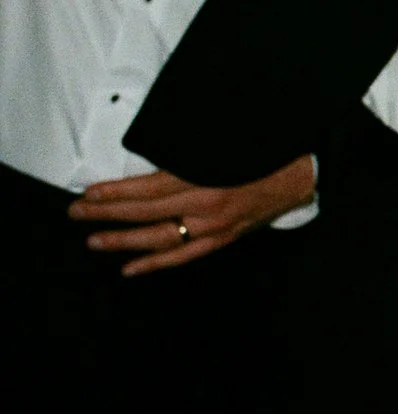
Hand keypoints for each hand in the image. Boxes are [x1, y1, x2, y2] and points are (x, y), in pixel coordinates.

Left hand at [68, 154, 315, 276]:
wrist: (304, 174)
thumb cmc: (267, 152)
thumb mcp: (227, 144)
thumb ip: (191, 154)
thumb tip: (151, 160)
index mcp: (207, 178)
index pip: (148, 188)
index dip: (115, 193)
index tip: (88, 194)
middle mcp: (207, 206)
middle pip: (146, 213)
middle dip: (107, 214)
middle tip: (76, 213)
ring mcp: (215, 227)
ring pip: (160, 239)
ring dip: (123, 241)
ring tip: (94, 240)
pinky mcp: (223, 239)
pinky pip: (183, 256)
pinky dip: (155, 263)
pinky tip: (130, 268)